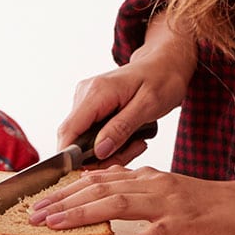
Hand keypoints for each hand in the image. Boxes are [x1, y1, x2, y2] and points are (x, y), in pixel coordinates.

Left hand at [26, 165, 234, 234]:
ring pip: (121, 204)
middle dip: (63, 203)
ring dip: (86, 214)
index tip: (38, 204)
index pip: (98, 181)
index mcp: (146, 178)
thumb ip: (135, 194)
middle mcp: (153, 184)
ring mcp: (170, 202)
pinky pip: (162, 229)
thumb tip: (100, 195)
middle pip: (100, 190)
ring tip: (59, 225)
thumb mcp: (164, 195)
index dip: (65, 192)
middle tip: (34, 216)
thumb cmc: (206, 206)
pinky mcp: (189, 221)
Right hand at [53, 17, 196, 164]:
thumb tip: (98, 151)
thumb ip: (122, 128)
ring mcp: (87, 100)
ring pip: (85, 140)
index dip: (72, 157)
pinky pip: (92, 134)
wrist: (166, 63)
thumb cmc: (162, 79)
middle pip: (76, 140)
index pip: (69, 130)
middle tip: (134, 150)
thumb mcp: (148, 105)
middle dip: (101, 157)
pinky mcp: (92, 106)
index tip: (92, 172)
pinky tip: (131, 136)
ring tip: (138, 141)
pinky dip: (111, 142)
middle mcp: (85, 94)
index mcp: (97, 92)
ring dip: (110, 150)